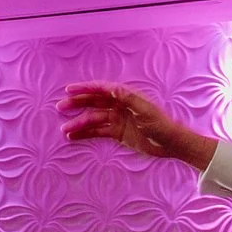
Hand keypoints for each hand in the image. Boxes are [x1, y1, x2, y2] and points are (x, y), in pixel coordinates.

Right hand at [57, 83, 207, 163]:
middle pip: (94, 102)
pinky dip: (85, 133)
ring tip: (64, 130)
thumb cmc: (161, 124)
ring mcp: (117, 119)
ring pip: (93, 119)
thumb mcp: (146, 111)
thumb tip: (113, 88)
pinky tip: (73, 137)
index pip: (102, 89)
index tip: (69, 90)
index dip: (85, 88)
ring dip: (79, 123)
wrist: (170, 143)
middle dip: (77, 104)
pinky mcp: (117, 132)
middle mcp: (119, 105)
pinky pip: (97, 132)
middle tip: (61, 107)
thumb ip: (129, 99)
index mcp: (126, 96)